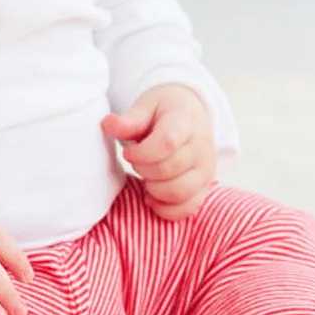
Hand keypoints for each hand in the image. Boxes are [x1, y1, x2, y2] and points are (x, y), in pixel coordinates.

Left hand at [101, 84, 215, 220]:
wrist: (190, 115)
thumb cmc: (164, 111)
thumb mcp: (146, 106)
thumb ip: (129, 120)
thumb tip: (108, 124)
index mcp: (186, 121)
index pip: (167, 142)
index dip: (142, 153)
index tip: (128, 152)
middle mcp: (201, 146)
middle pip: (169, 170)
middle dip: (143, 169)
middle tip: (136, 161)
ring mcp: (205, 169)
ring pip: (178, 192)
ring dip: (154, 190)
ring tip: (146, 176)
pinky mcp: (204, 187)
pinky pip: (187, 208)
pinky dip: (165, 208)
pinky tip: (152, 196)